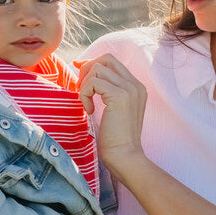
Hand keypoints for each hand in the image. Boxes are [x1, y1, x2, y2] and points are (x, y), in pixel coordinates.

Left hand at [77, 54, 147, 179]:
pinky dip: (85, 94)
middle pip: (106, 59)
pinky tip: (90, 110)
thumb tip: (85, 72)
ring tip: (87, 103)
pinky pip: (93, 82)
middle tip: (81, 89)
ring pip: (97, 69)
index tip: (79, 72)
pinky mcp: (119, 96)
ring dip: (85, 85)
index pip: (112, 62)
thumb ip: (106, 91)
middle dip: (87, 69)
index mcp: (136, 87)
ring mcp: (129, 89)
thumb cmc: (115, 139)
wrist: (125, 156)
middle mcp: (135, 84)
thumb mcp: (113, 110)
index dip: (93, 63)